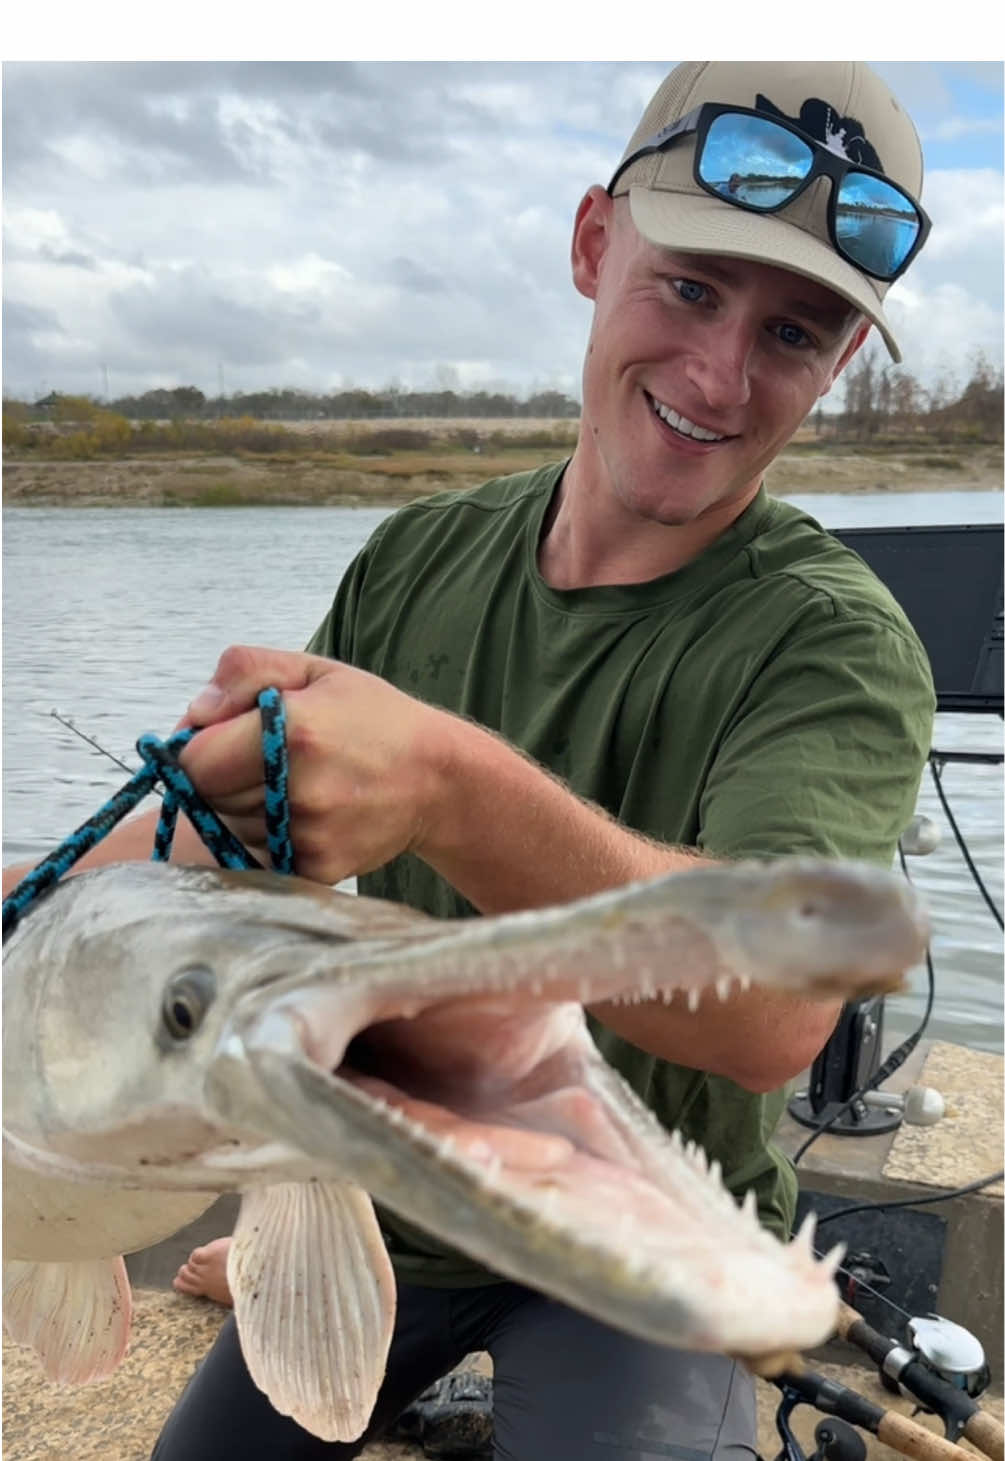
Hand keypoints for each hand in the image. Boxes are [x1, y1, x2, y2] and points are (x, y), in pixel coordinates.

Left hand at [178, 646, 452, 884]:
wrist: (440, 779)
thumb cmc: (373, 718)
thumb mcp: (316, 671)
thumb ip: (246, 672)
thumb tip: (194, 713)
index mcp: (292, 730)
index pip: (194, 761)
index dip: (201, 748)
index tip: (226, 738)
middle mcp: (299, 788)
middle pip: (209, 798)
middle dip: (224, 778)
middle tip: (269, 759)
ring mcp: (309, 834)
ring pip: (233, 829)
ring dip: (248, 810)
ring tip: (297, 785)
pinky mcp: (319, 867)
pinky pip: (263, 855)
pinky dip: (273, 837)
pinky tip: (311, 813)